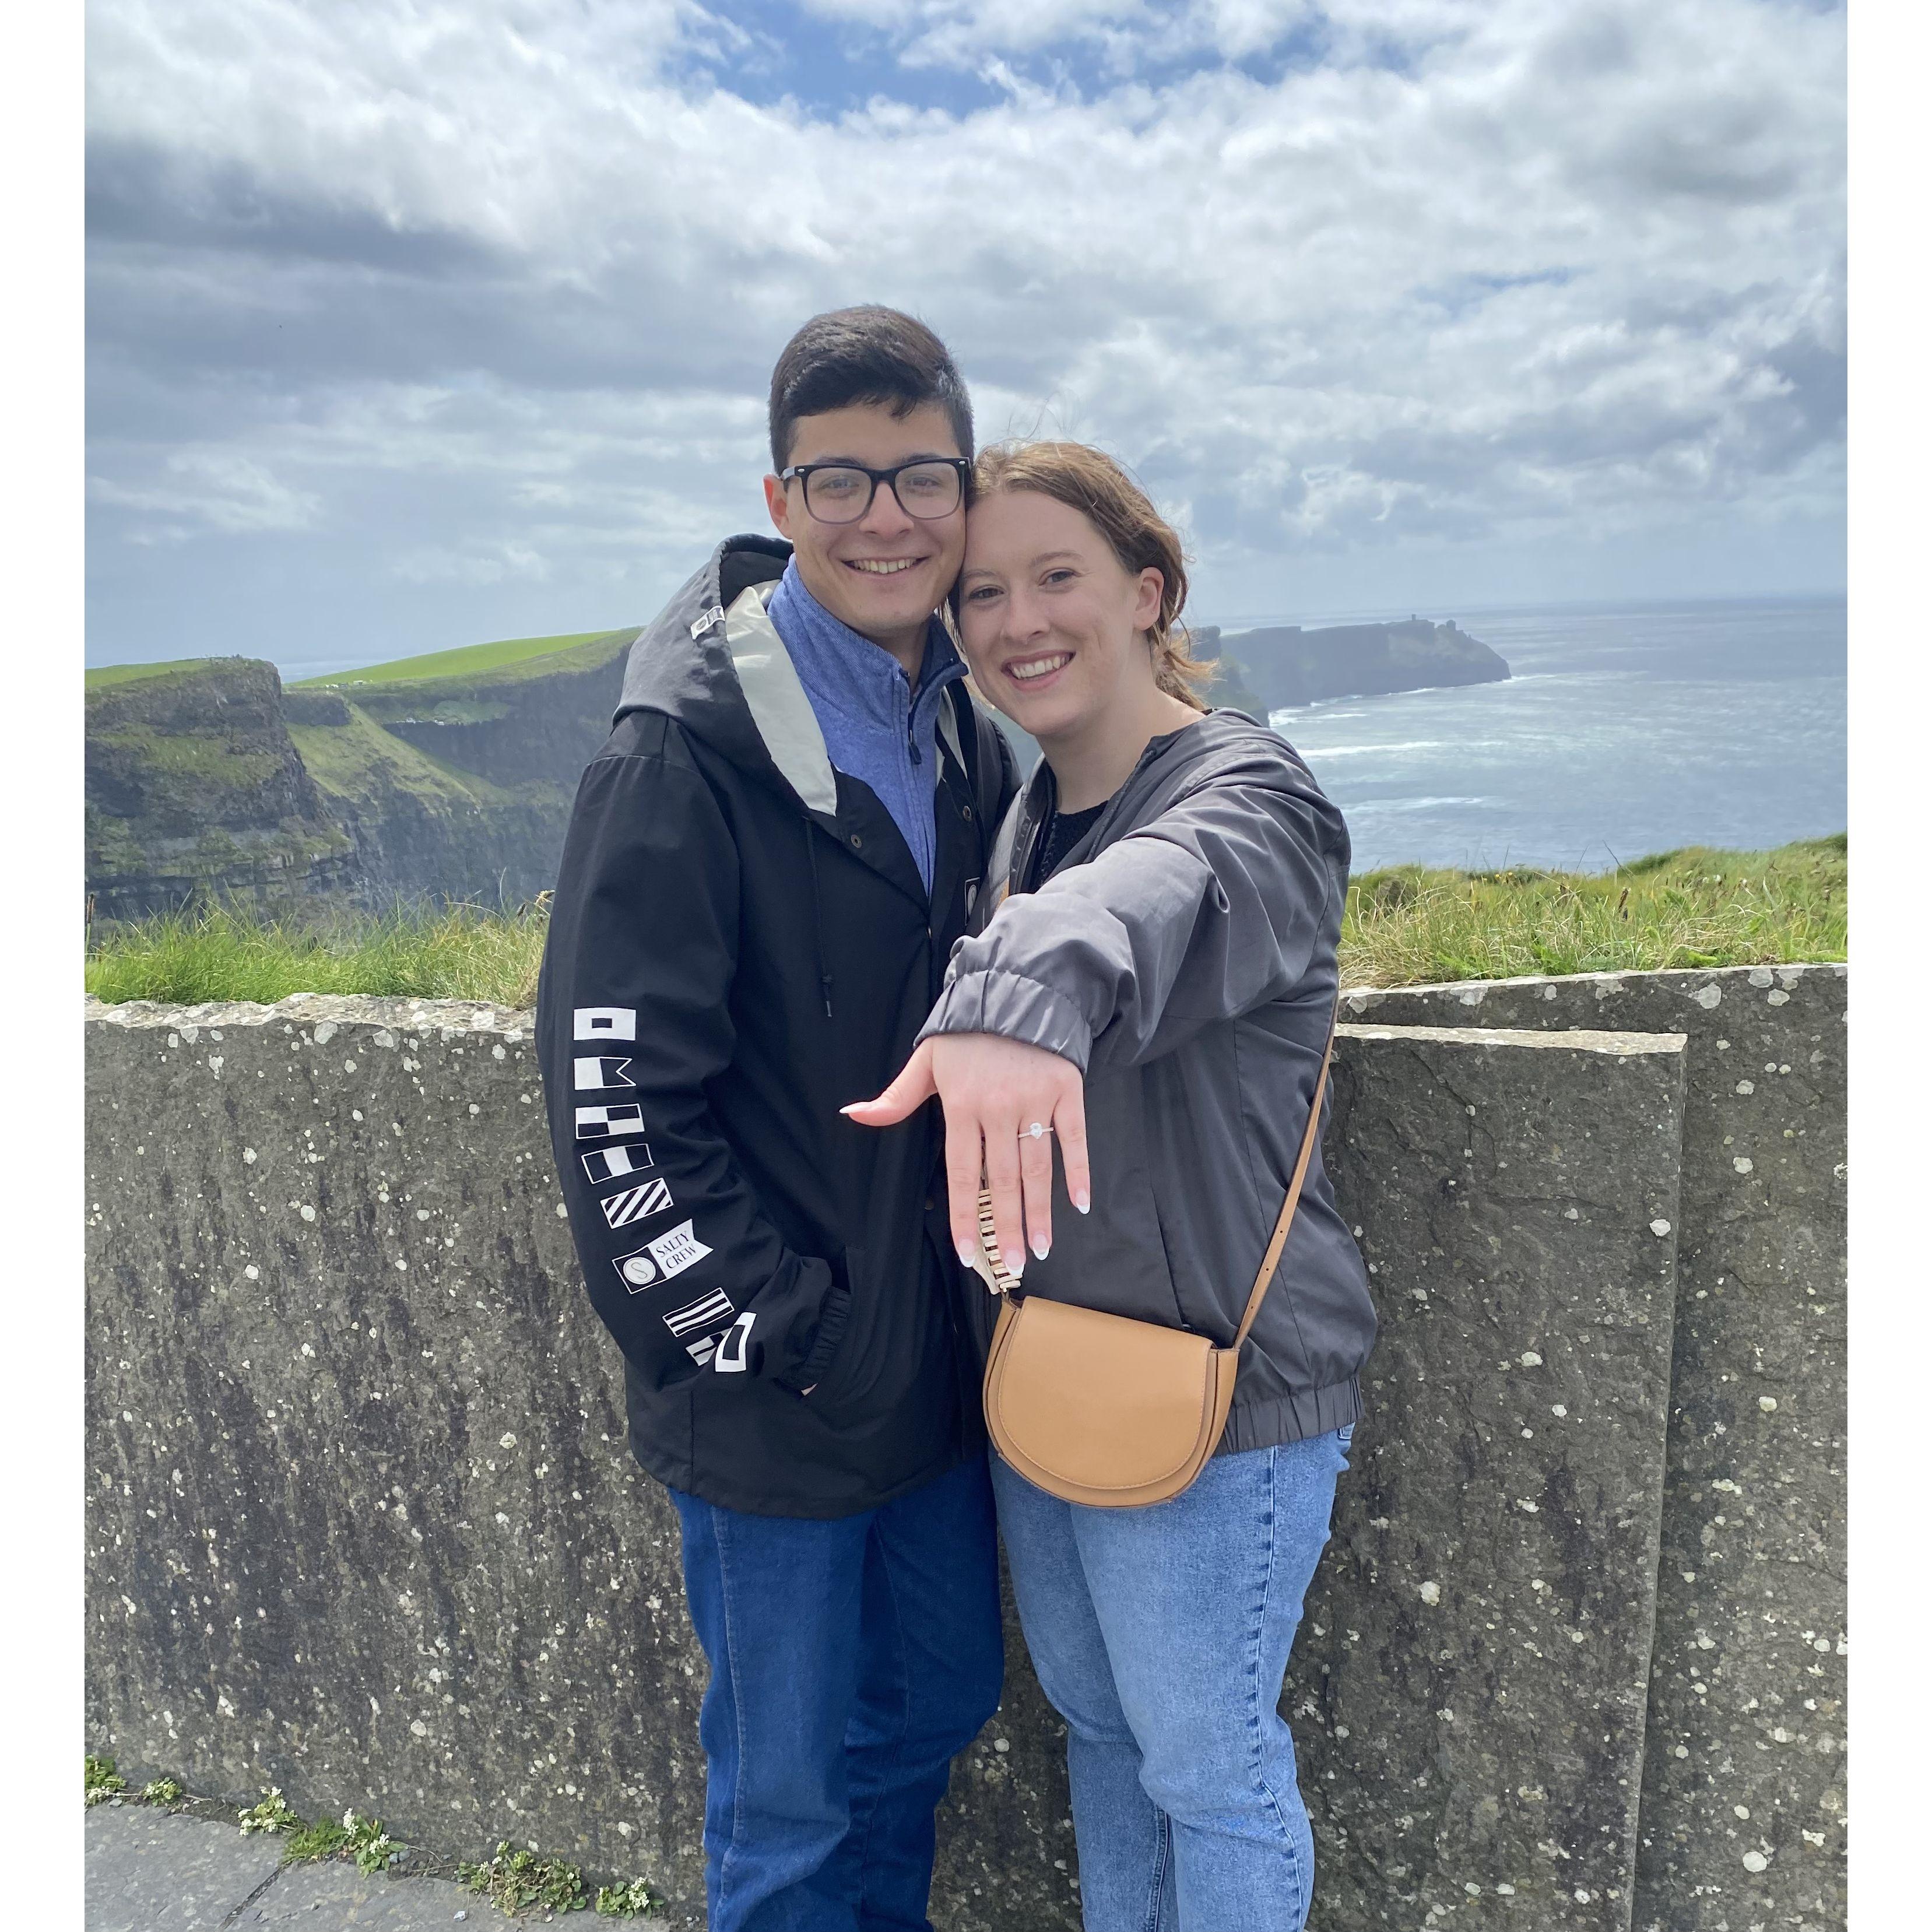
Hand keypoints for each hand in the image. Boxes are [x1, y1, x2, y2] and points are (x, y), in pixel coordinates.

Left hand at [843, 1034, 1089, 1279]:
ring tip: (1040, 1248)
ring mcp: (1035, 1100)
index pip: (961, 1174)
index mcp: (961, 1105)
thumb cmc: (967, 1032)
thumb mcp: (926, 1059)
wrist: (1017, 988)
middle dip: (1006, 1228)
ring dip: (1040, 1212)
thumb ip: (896, 1097)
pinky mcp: (1067, 1090)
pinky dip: (1078, 1171)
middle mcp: (998, 1108)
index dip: (964, 1218)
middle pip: (1002, 1180)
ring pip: (1037, 1167)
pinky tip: (1078, 1205)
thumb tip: (854, 1114)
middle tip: (1013, 1267)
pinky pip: (1074, 1138)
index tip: (969, 1255)